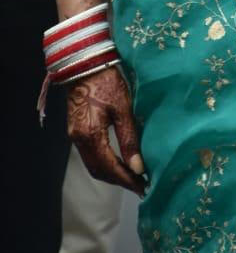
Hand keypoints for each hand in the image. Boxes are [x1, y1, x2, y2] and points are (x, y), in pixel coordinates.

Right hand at [66, 65, 146, 194]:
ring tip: (132, 176)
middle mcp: (79, 140)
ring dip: (111, 173)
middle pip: (98, 171)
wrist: (85, 65)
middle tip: (140, 185)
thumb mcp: (123, 108)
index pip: (109, 168)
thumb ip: (129, 138)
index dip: (126, 180)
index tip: (143, 187)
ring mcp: (75, 136)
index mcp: (90, 135)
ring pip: (93, 165)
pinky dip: (104, 163)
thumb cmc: (107, 82)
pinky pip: (89, 155)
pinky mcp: (76, 131)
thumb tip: (138, 166)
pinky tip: (118, 161)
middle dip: (119, 180)